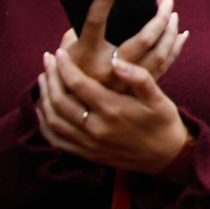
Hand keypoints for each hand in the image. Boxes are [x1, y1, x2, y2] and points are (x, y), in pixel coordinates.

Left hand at [36, 50, 190, 173]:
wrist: (166, 157)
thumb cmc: (163, 122)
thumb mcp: (158, 98)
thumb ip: (139, 77)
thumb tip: (116, 61)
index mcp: (113, 110)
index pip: (78, 84)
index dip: (65, 66)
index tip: (59, 52)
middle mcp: (97, 128)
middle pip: (60, 101)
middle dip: (51, 77)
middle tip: (47, 59)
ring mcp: (89, 144)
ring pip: (54, 120)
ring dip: (44, 97)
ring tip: (43, 78)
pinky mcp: (87, 154)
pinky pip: (56, 140)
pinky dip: (45, 123)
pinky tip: (44, 108)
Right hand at [61, 0, 185, 90]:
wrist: (77, 110)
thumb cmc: (70, 71)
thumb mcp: (68, 48)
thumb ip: (80, 28)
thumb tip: (102, 2)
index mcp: (86, 54)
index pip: (95, 19)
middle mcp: (108, 69)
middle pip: (143, 40)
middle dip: (160, 18)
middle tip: (168, 2)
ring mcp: (126, 82)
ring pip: (159, 55)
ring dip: (170, 32)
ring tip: (173, 16)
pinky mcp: (138, 90)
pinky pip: (164, 67)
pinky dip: (175, 50)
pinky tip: (180, 36)